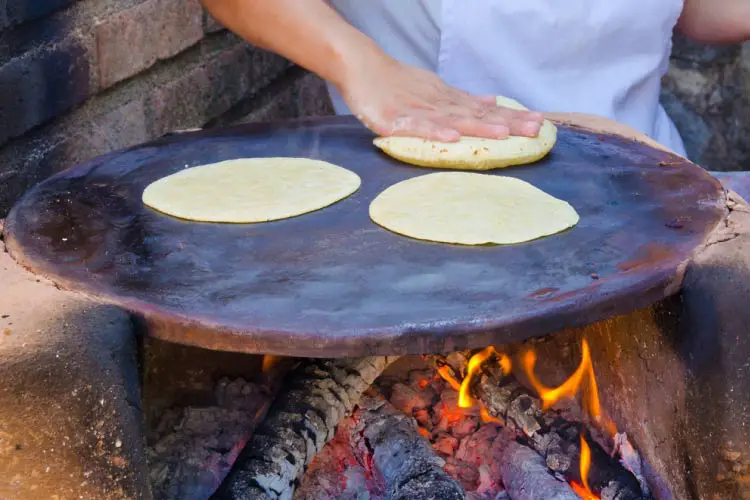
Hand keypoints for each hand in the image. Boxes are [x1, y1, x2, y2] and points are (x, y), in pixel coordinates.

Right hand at [336, 52, 544, 141]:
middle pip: (477, 114)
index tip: (541, 123)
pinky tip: (452, 137)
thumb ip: (463, 99)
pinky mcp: (395, 119)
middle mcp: (440, 103)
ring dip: (479, 126)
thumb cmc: (396, 82)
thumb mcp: (434, 88)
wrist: (362, 66)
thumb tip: (492, 100)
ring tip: (503, 133)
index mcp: (449, 99)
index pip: (486, 109)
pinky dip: (435, 131)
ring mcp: (418, 110)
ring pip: (452, 119)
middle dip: (508, 122)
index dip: (513, 116)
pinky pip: (417, 127)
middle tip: (536, 129)